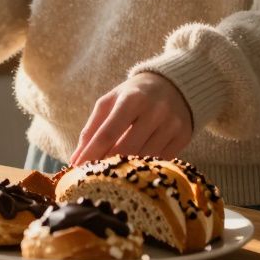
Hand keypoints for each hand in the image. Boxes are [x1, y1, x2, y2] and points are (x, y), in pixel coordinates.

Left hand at [69, 73, 193, 165]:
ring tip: (113, 174)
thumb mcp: (110, 102)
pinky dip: (146, 167)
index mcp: (132, 99)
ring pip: (145, 158)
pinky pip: (161, 161)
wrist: (174, 84)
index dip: (91, 154)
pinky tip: (136, 169)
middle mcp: (155, 110)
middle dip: (107, 164)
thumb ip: (92, 129)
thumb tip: (75, 160)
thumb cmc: (133, 95)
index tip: (78, 169)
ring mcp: (172, 124)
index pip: (108, 133)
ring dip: (126, 169)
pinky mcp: (183, 136)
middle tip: (94, 176)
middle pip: (126, 149)